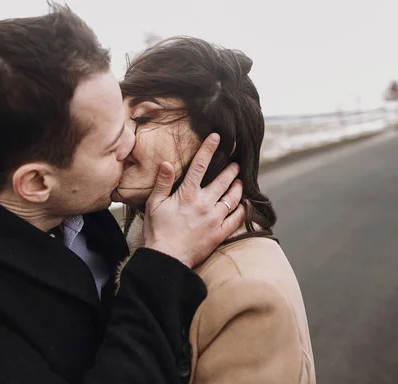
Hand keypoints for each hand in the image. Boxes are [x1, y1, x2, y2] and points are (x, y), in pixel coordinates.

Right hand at [142, 133, 244, 267]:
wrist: (167, 259)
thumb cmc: (158, 231)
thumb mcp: (154, 204)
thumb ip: (162, 183)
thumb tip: (167, 163)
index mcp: (188, 194)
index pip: (200, 166)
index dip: (209, 149)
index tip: (218, 138)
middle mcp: (205, 203)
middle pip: (223, 180)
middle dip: (232, 169)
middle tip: (237, 163)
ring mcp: (215, 219)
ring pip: (233, 198)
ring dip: (238, 187)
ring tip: (240, 181)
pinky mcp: (219, 234)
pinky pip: (236, 219)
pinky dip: (242, 210)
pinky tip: (243, 205)